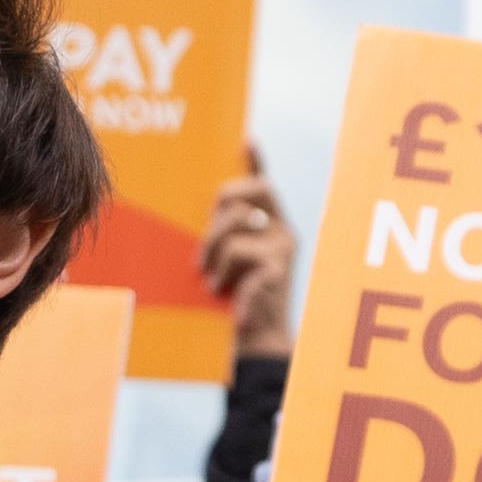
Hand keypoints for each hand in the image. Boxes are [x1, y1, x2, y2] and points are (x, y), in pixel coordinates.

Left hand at [204, 140, 297, 351]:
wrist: (256, 341)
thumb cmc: (236, 301)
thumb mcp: (226, 263)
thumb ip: (221, 238)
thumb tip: (199, 218)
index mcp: (270, 226)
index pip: (262, 185)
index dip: (255, 162)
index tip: (246, 140)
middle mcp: (282, 231)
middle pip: (253, 190)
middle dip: (223, 203)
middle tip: (205, 239)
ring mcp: (282, 249)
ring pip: (236, 225)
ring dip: (212, 251)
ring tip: (210, 279)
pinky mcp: (277, 268)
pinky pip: (238, 253)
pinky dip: (223, 275)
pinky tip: (222, 294)